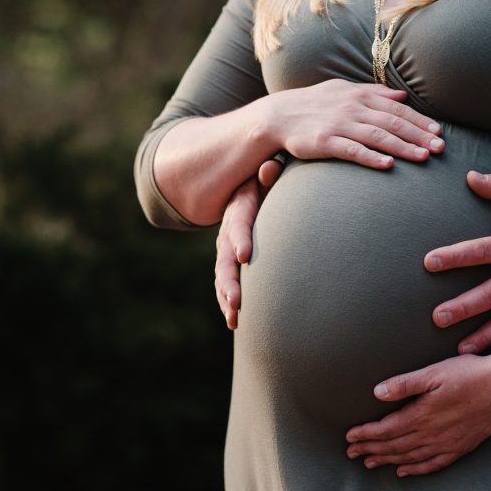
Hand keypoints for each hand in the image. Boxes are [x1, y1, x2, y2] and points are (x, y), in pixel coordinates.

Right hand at [214, 158, 283, 328]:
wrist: (255, 188)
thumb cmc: (269, 181)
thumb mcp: (267, 175)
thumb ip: (269, 174)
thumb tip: (269, 167)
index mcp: (238, 209)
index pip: (238, 224)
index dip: (239, 238)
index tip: (244, 256)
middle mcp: (228, 231)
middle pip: (224, 258)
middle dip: (230, 282)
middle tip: (237, 302)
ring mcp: (227, 249)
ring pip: (221, 276)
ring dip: (226, 298)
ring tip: (234, 320)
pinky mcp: (231, 262)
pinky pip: (225, 284)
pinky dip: (227, 302)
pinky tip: (234, 322)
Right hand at [259, 79, 443, 168]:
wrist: (277, 115)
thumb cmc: (313, 104)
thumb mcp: (343, 90)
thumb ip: (373, 92)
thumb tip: (402, 96)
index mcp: (359, 95)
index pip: (396, 109)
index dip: (419, 121)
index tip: (438, 132)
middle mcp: (352, 108)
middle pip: (392, 123)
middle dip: (419, 136)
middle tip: (440, 148)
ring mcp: (339, 125)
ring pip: (378, 136)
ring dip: (403, 147)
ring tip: (423, 157)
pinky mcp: (325, 142)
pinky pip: (352, 150)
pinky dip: (371, 157)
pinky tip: (388, 164)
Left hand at [345, 355, 490, 475]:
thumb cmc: (469, 374)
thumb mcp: (434, 373)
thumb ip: (405, 384)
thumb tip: (377, 392)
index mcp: (422, 415)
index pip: (386, 429)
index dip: (366, 435)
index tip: (349, 438)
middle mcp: (432, 434)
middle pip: (394, 446)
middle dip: (370, 449)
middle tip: (351, 454)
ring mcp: (446, 443)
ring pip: (410, 457)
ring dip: (387, 460)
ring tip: (370, 463)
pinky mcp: (460, 447)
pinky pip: (432, 464)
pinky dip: (415, 469)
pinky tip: (403, 471)